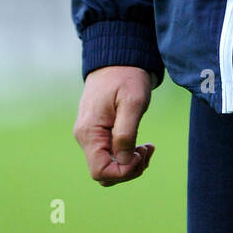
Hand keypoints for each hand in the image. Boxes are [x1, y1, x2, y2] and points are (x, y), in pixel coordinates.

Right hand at [73, 65, 155, 186]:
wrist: (118, 60)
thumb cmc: (126, 77)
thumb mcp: (132, 102)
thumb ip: (126, 134)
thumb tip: (124, 161)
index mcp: (90, 132)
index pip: (100, 171)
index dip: (123, 172)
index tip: (140, 154)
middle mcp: (85, 137)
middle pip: (104, 172)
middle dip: (128, 169)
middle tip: (147, 150)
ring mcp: (90, 135)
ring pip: (107, 165)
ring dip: (129, 163)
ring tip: (146, 147)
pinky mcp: (97, 132)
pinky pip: (109, 154)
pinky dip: (125, 155)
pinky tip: (139, 144)